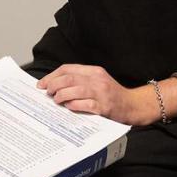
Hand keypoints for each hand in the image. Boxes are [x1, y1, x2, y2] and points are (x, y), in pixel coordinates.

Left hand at [37, 64, 155, 124]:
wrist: (133, 105)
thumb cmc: (113, 95)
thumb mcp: (98, 81)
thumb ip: (80, 81)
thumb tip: (55, 85)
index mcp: (94, 71)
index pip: (68, 68)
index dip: (52, 76)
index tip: (42, 84)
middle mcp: (97, 80)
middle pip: (69, 78)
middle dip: (53, 85)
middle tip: (47, 92)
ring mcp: (101, 93)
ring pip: (75, 90)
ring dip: (61, 95)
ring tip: (56, 100)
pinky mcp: (104, 107)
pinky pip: (85, 104)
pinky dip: (73, 105)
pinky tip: (69, 107)